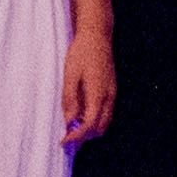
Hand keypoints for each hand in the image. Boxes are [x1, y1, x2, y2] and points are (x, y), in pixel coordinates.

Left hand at [61, 25, 117, 144]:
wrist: (97, 36)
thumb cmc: (81, 53)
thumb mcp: (70, 75)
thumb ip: (70, 99)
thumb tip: (69, 121)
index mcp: (98, 94)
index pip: (90, 125)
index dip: (77, 136)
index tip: (64, 141)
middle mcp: (109, 96)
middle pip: (100, 128)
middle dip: (85, 136)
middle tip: (67, 135)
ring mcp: (112, 93)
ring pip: (105, 121)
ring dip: (90, 128)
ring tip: (72, 125)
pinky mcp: (111, 90)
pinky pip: (106, 112)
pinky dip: (95, 119)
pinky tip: (81, 113)